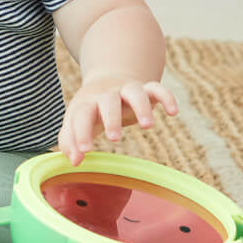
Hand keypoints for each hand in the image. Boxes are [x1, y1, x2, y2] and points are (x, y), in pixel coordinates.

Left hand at [59, 78, 177, 165]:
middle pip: (108, 101)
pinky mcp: (146, 89)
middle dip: (111, 118)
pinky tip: (173, 112)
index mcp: (87, 103)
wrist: (107, 81)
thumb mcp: (75, 123)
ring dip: (141, 107)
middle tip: (114, 139)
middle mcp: (107, 94)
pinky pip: (158, 88)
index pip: (81, 115)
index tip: (85, 152)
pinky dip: (166, 96)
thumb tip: (74, 161)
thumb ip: (69, 142)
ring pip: (134, 92)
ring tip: (147, 127)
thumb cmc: (89, 110)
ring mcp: (127, 90)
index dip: (81, 133)